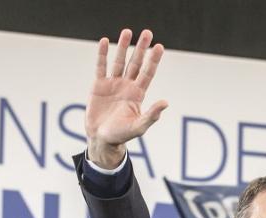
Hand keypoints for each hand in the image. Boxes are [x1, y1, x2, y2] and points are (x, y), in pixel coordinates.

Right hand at [84, 28, 167, 168]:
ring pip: (119, 61)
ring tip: (127, 31)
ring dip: (123, 46)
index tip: (159, 46)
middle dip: (141, 48)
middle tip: (147, 32)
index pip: (148, 73)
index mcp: (137, 94)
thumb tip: (166, 103)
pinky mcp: (99, 85)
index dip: (153, 60)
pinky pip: (101, 66)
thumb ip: (152, 115)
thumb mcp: (138, 127)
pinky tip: (105, 41)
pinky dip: (103, 54)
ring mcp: (113, 84)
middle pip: (136, 63)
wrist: (101, 139)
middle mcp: (127, 86)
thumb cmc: (121, 135)